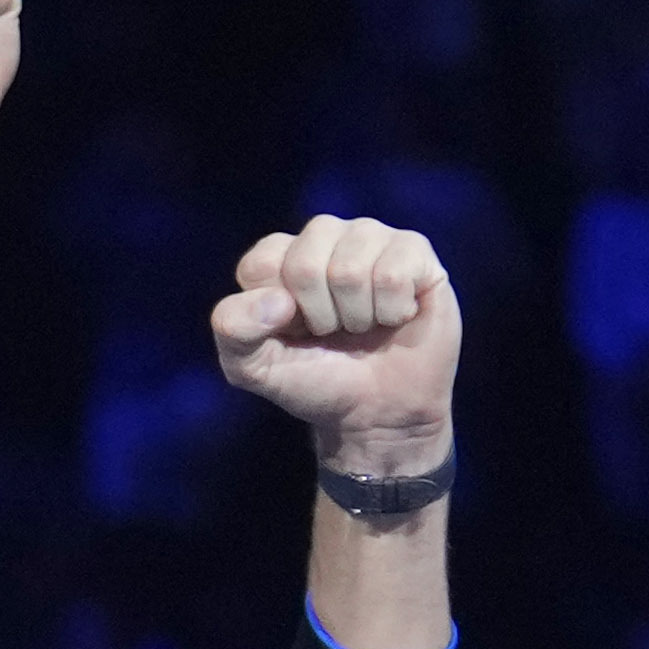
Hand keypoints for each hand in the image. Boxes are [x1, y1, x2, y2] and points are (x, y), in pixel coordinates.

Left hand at [213, 215, 459, 469]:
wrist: (376, 411)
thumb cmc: (314, 380)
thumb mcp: (253, 367)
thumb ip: (234, 329)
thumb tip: (277, 300)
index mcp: (279, 256)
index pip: (261, 264)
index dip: (274, 314)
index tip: (292, 332)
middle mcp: (324, 237)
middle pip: (305, 265)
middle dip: (319, 317)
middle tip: (333, 331)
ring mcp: (370, 237)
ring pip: (351, 269)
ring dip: (356, 316)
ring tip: (363, 325)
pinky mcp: (415, 250)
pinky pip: (394, 273)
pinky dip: (391, 311)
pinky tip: (395, 316)